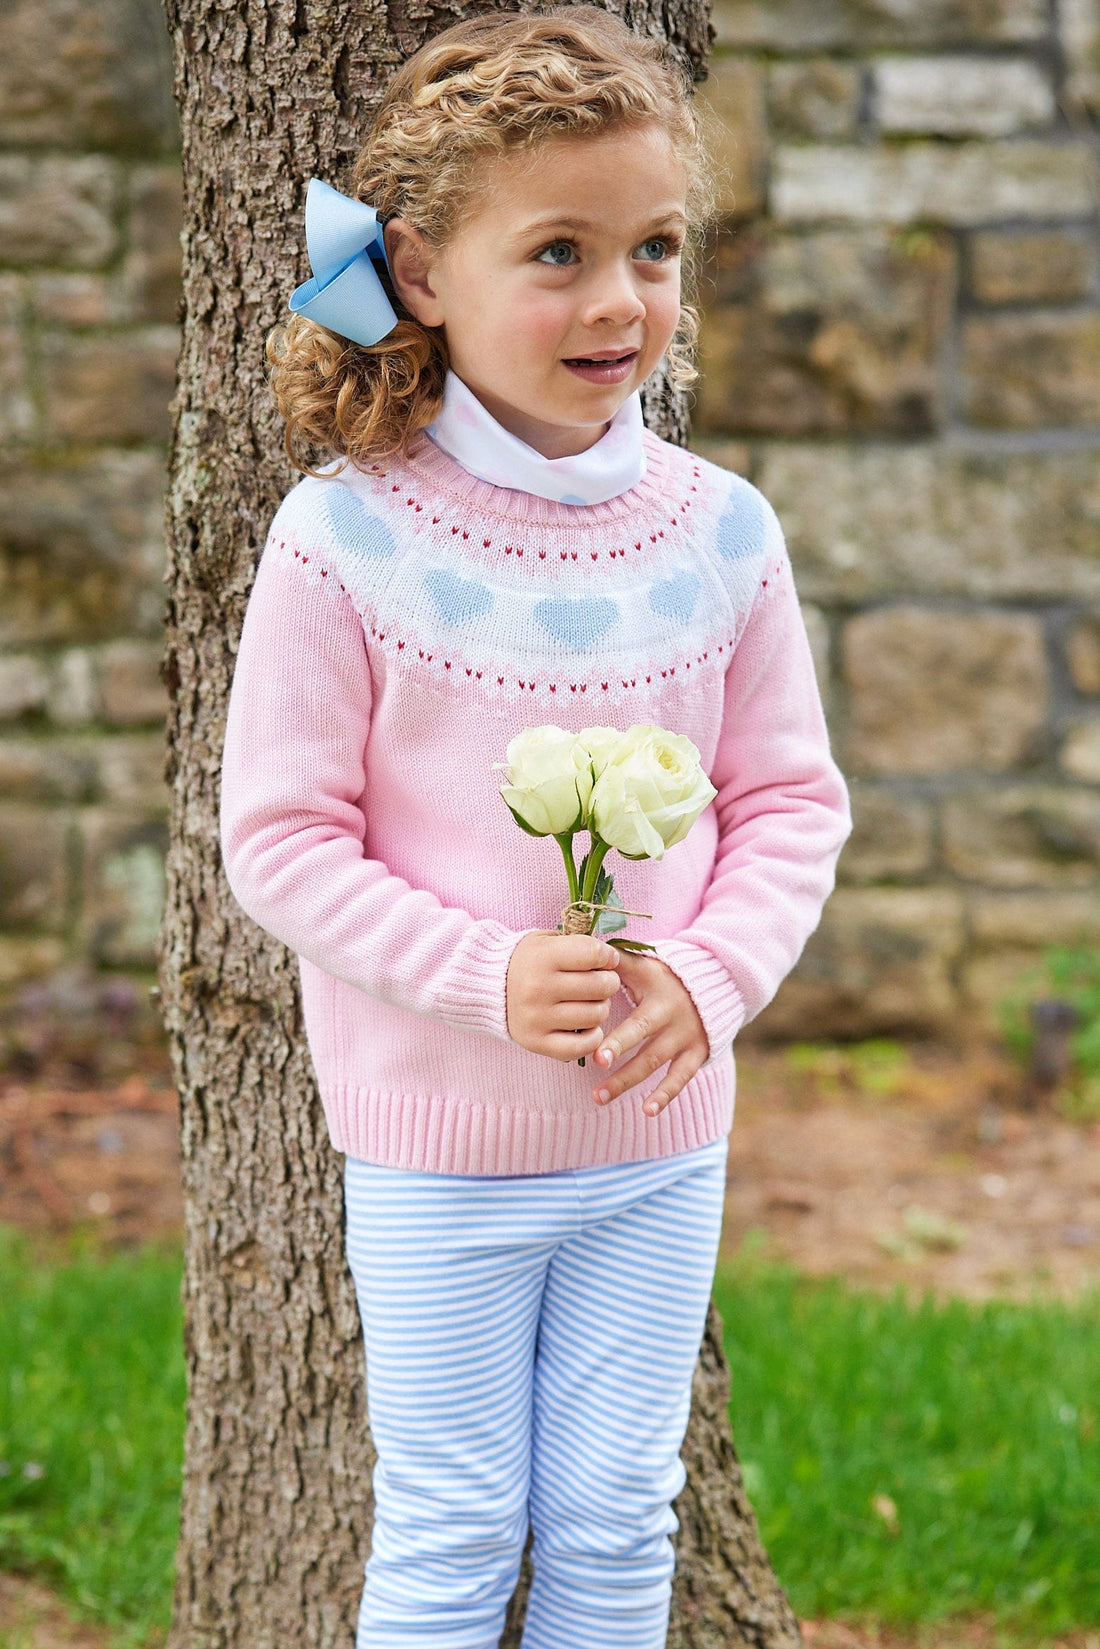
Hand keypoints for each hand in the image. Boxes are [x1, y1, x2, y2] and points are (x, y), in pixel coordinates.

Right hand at [505, 929, 621, 1061]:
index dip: (608, 956)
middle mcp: (538, 988)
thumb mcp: (547, 941)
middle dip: (609, 982)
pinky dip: (593, 1037)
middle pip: (600, 986)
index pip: (594, 953)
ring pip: (596, 1015)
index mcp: (542, 957)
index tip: (605, 959)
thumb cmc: (529, 961)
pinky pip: (582, 1046)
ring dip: (601, 1008)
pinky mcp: (537, 1042)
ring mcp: (537, 1018)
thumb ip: (579, 945)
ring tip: (590, 1002)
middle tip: (601, 982)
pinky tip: (587, 1026)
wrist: (489, 987)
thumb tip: (613, 958)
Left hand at [590, 949, 708, 1118]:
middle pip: (643, 1041)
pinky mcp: (697, 1053)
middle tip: (596, 1067)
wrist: (716, 983)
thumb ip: (617, 961)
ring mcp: (685, 1037)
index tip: (595, 1055)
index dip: (617, 1038)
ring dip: (626, 1081)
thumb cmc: (666, 975)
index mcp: (656, 996)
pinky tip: (647, 1111)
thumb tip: (585, 950)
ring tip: (599, 1098)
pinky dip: (665, 1095)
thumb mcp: (646, 965)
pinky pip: (680, 1077)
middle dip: (619, 1054)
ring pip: (654, 1063)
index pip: (634, 1018)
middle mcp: (671, 1017)